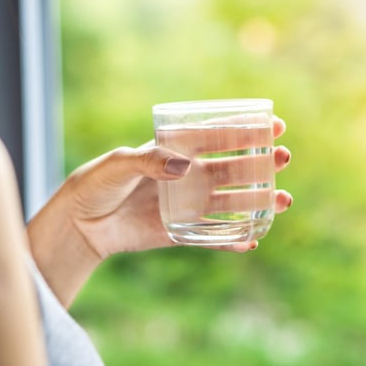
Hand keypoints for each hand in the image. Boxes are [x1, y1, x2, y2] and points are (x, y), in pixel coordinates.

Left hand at [27, 116, 291, 305]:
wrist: (81, 223)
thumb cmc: (96, 184)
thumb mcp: (118, 164)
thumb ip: (148, 160)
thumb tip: (185, 167)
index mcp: (176, 152)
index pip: (218, 137)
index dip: (248, 130)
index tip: (276, 126)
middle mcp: (188, 177)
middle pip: (234, 168)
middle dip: (262, 163)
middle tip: (284, 159)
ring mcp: (187, 205)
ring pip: (232, 203)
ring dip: (259, 201)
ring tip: (284, 200)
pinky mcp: (181, 233)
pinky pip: (213, 238)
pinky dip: (233, 239)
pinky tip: (254, 239)